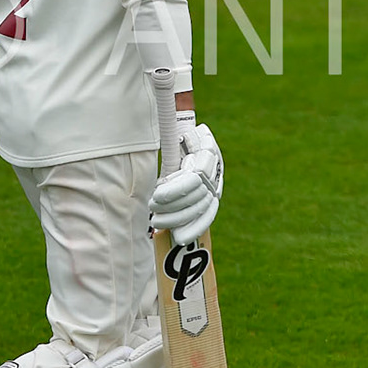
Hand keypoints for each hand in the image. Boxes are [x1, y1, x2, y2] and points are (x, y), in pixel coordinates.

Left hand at [151, 117, 222, 243]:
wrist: (191, 132)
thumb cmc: (177, 130)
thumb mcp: (173, 129)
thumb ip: (169, 134)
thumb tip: (160, 130)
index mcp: (207, 152)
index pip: (195, 178)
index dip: (176, 190)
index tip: (158, 196)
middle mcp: (214, 170)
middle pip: (197, 196)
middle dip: (173, 208)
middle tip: (153, 211)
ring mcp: (214, 183)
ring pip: (201, 208)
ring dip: (178, 218)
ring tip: (157, 221)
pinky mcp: (211, 196)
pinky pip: (206, 215)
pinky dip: (194, 227)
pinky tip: (180, 238)